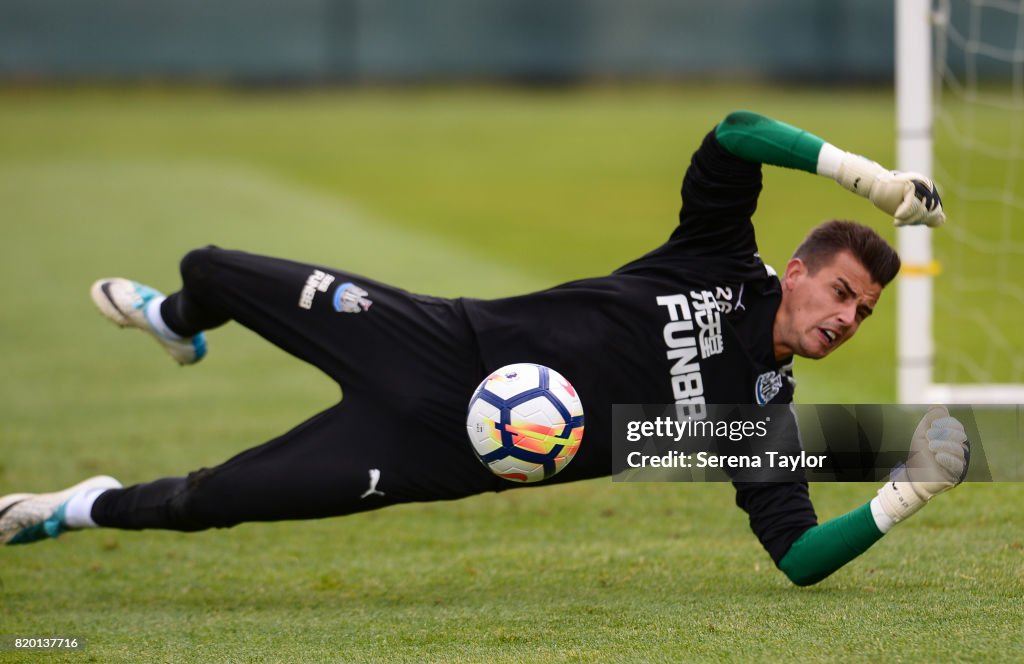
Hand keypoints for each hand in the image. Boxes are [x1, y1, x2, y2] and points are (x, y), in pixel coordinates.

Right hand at [868, 171, 945, 226]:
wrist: (874, 184)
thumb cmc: (889, 197)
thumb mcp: (908, 209)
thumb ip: (923, 213)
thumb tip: (942, 220)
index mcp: (930, 192)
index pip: (935, 214)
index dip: (921, 222)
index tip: (908, 221)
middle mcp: (929, 187)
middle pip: (930, 213)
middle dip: (915, 221)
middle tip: (900, 222)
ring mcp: (921, 185)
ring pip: (921, 211)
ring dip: (908, 220)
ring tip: (897, 221)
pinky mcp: (911, 185)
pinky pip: (911, 206)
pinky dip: (903, 214)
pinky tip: (896, 216)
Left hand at [875, 406, 968, 522]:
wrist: (913, 474)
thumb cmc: (920, 453)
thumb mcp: (922, 433)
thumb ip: (930, 419)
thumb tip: (939, 406)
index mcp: (953, 437)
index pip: (956, 426)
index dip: (946, 423)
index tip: (932, 425)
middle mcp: (959, 449)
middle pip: (960, 437)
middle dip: (944, 433)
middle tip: (929, 435)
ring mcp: (959, 462)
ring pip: (959, 450)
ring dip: (943, 445)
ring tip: (930, 446)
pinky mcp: (956, 475)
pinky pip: (958, 465)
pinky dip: (948, 458)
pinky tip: (938, 456)